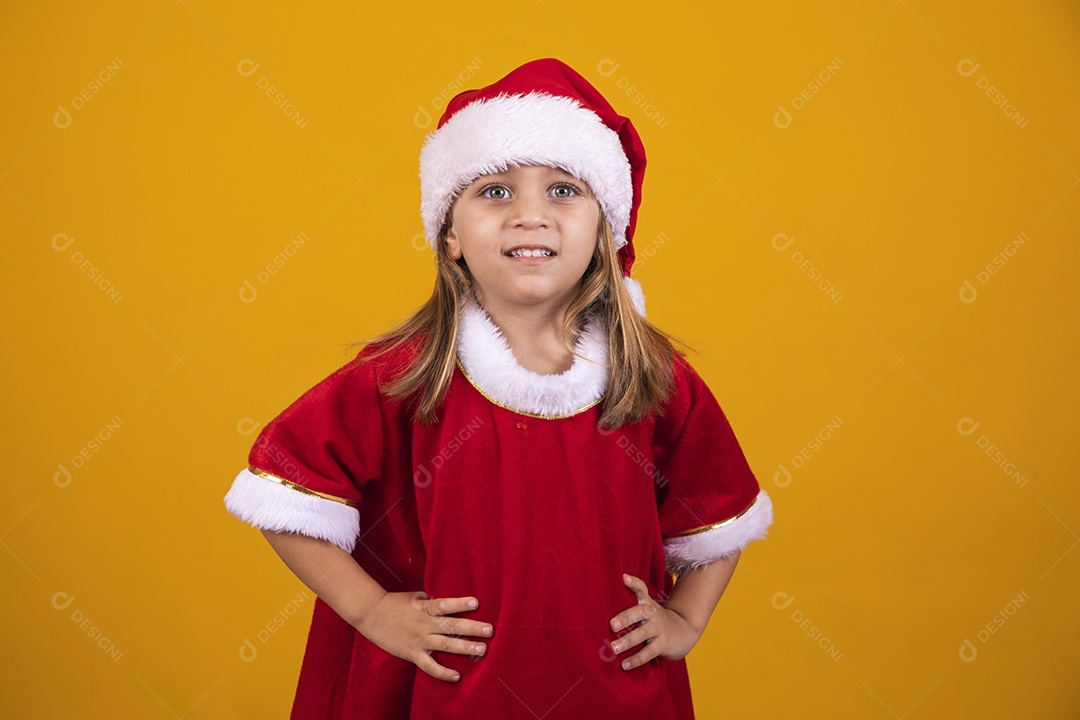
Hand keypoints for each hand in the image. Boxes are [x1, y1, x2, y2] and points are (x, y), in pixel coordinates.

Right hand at [355, 591, 492, 682]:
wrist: (371, 615)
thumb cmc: (394, 602)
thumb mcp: (414, 597)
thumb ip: (430, 601)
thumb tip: (445, 605)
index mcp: (425, 608)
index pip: (445, 605)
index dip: (460, 604)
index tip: (476, 603)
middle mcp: (424, 624)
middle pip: (451, 626)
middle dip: (472, 628)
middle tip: (489, 630)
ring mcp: (419, 640)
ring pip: (445, 645)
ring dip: (464, 648)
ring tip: (482, 649)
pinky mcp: (412, 654)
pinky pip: (429, 666)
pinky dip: (442, 672)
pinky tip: (456, 676)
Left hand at [607, 574, 702, 670]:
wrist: (684, 631)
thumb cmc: (656, 619)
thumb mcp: (647, 606)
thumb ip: (632, 599)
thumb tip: (614, 586)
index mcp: (646, 603)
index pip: (641, 589)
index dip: (633, 583)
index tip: (624, 578)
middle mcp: (652, 613)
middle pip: (639, 613)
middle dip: (625, 618)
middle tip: (611, 625)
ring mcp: (658, 629)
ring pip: (642, 634)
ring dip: (627, 641)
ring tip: (614, 648)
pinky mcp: (663, 644)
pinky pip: (648, 652)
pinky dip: (636, 659)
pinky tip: (624, 665)